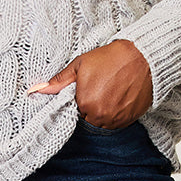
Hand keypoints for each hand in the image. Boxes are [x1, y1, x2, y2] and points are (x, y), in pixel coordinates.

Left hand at [27, 39, 153, 128]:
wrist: (143, 57)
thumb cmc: (111, 58)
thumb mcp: (80, 65)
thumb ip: (59, 81)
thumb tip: (36, 90)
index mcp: (84, 103)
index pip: (75, 112)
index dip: (81, 100)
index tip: (89, 90)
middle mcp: (99, 116)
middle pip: (89, 119)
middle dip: (91, 107)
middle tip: (101, 89)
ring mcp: (116, 119)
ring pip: (103, 123)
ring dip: (104, 113)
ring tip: (111, 92)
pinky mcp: (130, 119)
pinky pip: (118, 123)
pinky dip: (117, 114)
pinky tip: (120, 97)